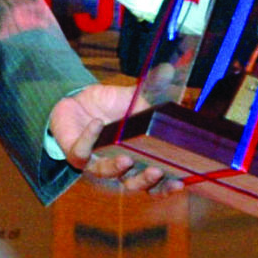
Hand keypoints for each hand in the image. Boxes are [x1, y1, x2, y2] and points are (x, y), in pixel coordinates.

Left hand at [49, 83, 174, 192]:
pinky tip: (97, 124)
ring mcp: (95, 163)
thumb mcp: (133, 100)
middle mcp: (117, 167)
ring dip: (116, 168)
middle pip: (132, 185)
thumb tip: (169, 71)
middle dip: (145, 181)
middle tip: (157, 171)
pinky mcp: (76, 154)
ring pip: (106, 173)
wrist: (78, 101)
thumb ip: (151, 93)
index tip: (181, 182)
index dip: (167, 186)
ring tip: (126, 159)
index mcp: (136, 158)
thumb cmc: (109, 106)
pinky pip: (81, 151)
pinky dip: (90, 138)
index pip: (154, 182)